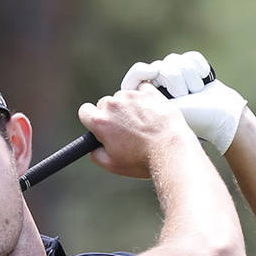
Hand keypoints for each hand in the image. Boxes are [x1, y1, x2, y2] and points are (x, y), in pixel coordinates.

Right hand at [78, 82, 193, 178]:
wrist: (170, 150)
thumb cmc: (141, 160)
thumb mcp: (111, 165)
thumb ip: (95, 154)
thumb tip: (93, 147)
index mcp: (100, 122)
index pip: (84, 111)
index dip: (91, 119)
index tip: (99, 125)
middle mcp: (113, 105)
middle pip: (104, 104)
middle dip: (112, 114)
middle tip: (125, 130)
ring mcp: (132, 96)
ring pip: (123, 97)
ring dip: (128, 107)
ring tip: (141, 124)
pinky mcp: (149, 92)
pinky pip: (141, 90)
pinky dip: (143, 99)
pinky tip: (149, 112)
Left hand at [121, 51, 246, 153]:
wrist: (220, 118)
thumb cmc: (191, 122)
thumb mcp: (160, 115)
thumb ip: (141, 104)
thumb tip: (124, 95)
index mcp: (149, 98)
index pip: (135, 76)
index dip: (141, 72)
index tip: (152, 74)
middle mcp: (161, 85)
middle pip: (160, 65)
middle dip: (176, 81)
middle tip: (184, 97)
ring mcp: (178, 76)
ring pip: (176, 61)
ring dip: (189, 78)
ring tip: (195, 93)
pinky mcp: (194, 69)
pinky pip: (191, 57)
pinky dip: (199, 67)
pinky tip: (204, 81)